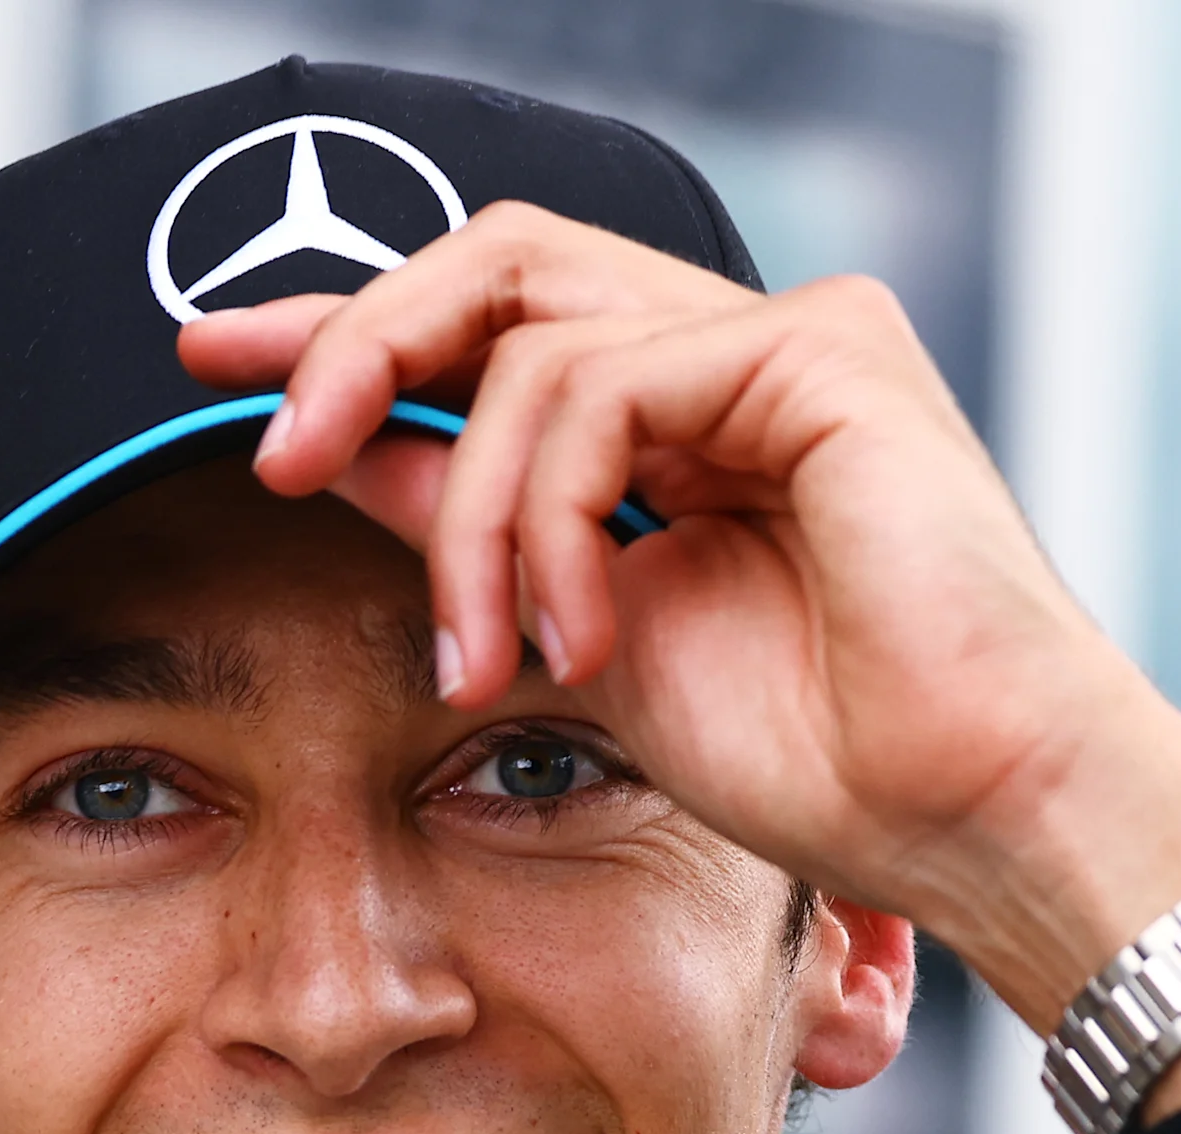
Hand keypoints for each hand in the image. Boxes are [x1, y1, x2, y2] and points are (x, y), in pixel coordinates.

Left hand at [180, 203, 1180, 1031]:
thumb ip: (471, 528)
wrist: (974, 819)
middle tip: (270, 456)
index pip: (490, 324)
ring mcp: (785, 340)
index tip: (207, 364)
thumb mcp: (583, 634)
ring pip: (529, 344)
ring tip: (479, 655)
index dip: (342, 331)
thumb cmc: (828, 761)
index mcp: (689, 411)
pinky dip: (549, 519)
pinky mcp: (821, 352)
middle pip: (495, 265)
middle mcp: (739, 349)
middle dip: (354, 346)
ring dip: (464, 515)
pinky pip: (604, 386)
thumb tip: (334, 450)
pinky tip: (574, 636)